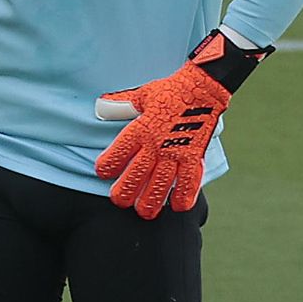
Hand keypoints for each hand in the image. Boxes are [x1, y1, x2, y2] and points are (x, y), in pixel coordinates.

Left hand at [94, 31, 269, 218]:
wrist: (202, 88)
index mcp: (142, 128)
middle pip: (137, 174)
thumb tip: (100, 107)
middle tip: (119, 201)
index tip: (102, 172)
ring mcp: (177, 152)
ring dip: (152, 200)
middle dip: (126, 191)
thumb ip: (120, 104)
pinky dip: (185, 195)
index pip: (119, 152)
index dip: (108, 164)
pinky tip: (178, 207)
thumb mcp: (141, 95)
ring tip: (144, 213)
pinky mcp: (194, 156)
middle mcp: (157, 144)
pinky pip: (190, 181)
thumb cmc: (169, 92)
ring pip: (161, 183)